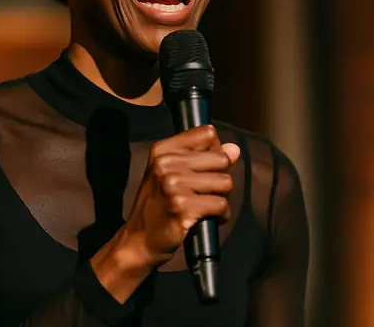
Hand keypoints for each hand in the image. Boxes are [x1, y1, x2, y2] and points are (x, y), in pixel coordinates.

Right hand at [117, 124, 240, 268]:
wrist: (139, 240)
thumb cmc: (158, 206)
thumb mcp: (172, 174)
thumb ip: (203, 158)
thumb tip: (234, 149)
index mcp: (162, 150)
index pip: (207, 134)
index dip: (215, 152)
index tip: (206, 169)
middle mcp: (166, 164)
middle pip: (221, 160)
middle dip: (221, 178)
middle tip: (207, 193)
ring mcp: (173, 185)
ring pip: (225, 183)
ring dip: (222, 199)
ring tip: (206, 206)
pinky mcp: (182, 208)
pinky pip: (221, 205)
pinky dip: (221, 215)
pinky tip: (207, 219)